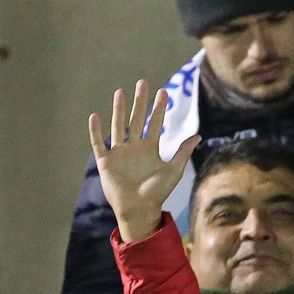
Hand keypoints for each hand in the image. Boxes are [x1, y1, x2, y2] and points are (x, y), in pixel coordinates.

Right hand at [88, 80, 201, 242]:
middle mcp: (134, 147)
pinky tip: (94, 116)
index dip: (159, 108)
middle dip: (140, 102)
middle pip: (136, 119)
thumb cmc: (157, 193)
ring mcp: (119, 153)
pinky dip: (96, 131)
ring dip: (118, 110)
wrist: (139, 210)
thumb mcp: (173, 171)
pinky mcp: (106, 162)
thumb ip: (183, 152)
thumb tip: (199, 135)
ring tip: (120, 92)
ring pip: (118, 126)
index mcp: (150, 148)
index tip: (163, 91)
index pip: (154, 123)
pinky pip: (98, 144)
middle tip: (142, 83)